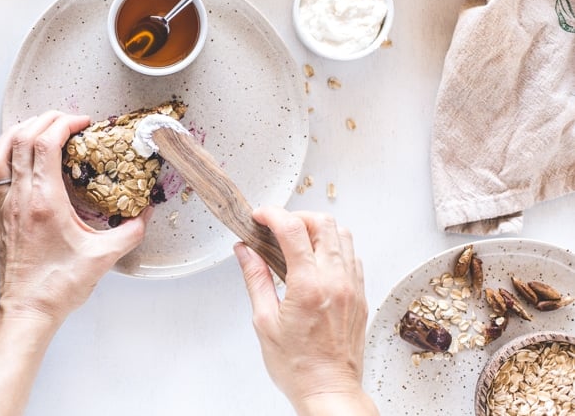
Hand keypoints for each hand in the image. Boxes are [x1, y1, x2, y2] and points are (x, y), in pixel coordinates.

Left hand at [0, 111, 146, 324]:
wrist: (30, 310)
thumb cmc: (60, 286)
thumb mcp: (104, 256)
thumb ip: (131, 231)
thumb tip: (145, 213)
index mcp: (45, 201)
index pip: (46, 144)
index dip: (64, 124)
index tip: (82, 123)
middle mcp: (20, 198)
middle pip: (23, 141)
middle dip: (45, 120)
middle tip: (66, 120)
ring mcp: (3, 208)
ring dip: (15, 133)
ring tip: (34, 125)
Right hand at [234, 208, 377, 415]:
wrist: (329, 390)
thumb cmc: (297, 365)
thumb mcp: (264, 321)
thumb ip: (255, 278)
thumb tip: (245, 251)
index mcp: (308, 286)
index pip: (293, 229)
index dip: (273, 214)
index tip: (259, 216)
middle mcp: (335, 281)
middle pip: (323, 222)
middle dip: (296, 216)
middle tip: (277, 226)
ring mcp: (352, 286)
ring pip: (342, 234)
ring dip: (317, 229)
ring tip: (297, 240)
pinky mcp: (360, 294)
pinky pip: (352, 255)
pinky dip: (333, 247)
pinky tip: (316, 260)